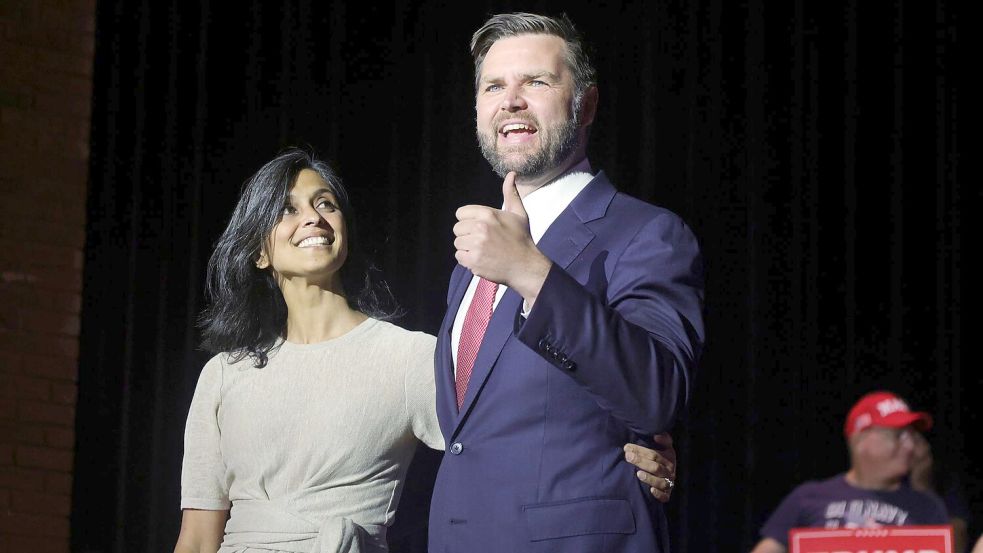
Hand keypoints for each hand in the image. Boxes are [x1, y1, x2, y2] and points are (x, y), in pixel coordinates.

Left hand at [453, 172, 550, 302]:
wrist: (526, 265)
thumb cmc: (521, 239)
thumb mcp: (518, 213)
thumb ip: (510, 193)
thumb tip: (512, 174)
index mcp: (487, 214)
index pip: (460, 213)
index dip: (468, 221)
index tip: (479, 228)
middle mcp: (480, 227)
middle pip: (457, 229)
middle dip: (467, 235)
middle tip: (483, 241)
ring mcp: (476, 245)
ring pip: (458, 243)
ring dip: (467, 248)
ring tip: (483, 250)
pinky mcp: (474, 260)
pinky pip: (459, 257)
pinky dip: (467, 260)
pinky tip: (481, 259)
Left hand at [624, 432, 676, 502]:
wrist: (669, 479)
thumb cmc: (662, 461)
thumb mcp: (666, 449)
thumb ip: (664, 440)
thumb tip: (657, 435)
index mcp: (669, 459)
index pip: (655, 454)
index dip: (641, 450)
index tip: (627, 447)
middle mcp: (669, 472)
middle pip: (655, 467)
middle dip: (641, 461)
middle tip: (628, 456)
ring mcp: (668, 484)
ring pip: (660, 481)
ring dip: (649, 478)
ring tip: (638, 473)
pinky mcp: (666, 495)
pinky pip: (664, 496)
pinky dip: (658, 494)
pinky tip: (651, 490)